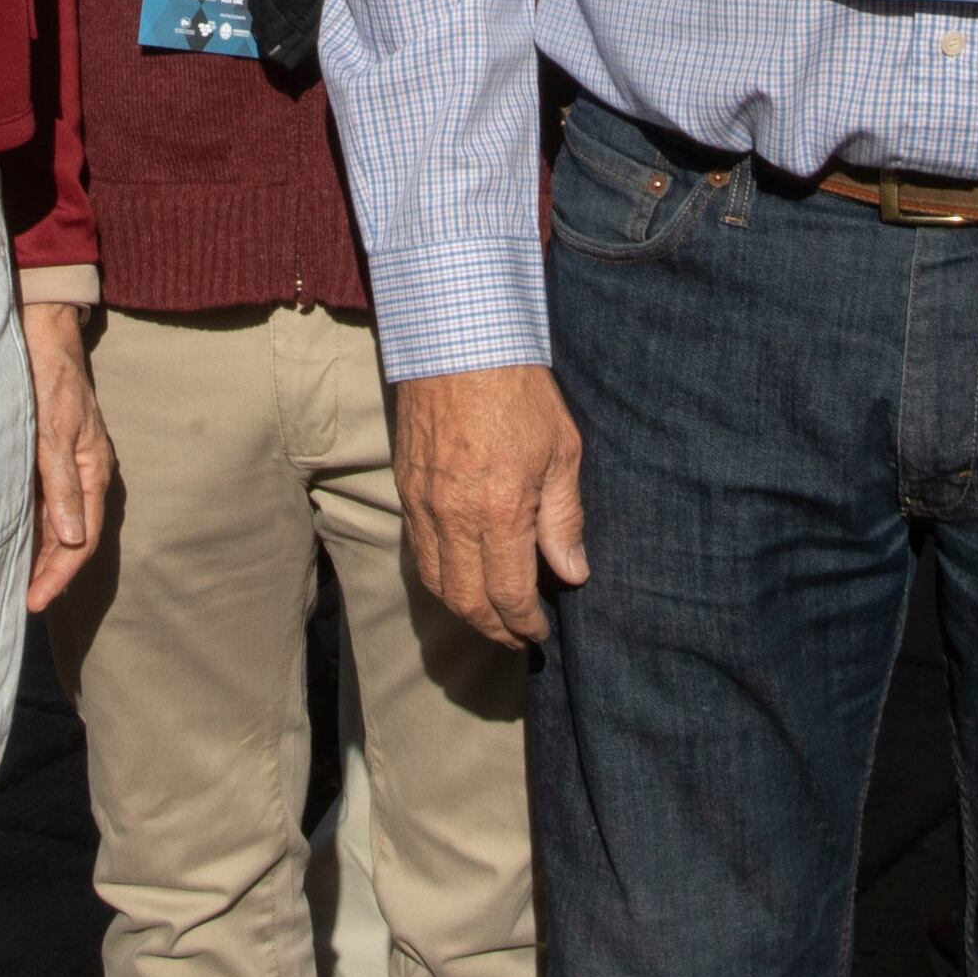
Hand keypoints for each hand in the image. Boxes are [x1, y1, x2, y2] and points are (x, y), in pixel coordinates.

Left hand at [19, 301, 111, 610]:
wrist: (40, 334)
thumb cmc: (49, 378)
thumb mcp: (54, 431)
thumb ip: (60, 484)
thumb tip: (70, 538)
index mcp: (93, 471)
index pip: (82, 539)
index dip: (60, 574)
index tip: (34, 602)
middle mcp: (81, 475)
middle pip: (69, 538)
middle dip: (48, 572)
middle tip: (20, 603)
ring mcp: (62, 467)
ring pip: (52, 524)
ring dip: (36, 554)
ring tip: (11, 583)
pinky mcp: (43, 457)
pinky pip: (38, 504)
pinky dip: (26, 528)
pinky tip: (6, 542)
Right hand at [395, 363, 585, 644]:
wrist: (459, 341)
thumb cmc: (519, 391)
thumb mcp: (561, 451)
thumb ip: (564, 519)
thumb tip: (572, 572)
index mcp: (498, 511)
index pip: (508, 595)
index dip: (525, 624)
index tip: (541, 632)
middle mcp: (452, 517)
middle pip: (466, 601)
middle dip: (494, 629)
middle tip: (517, 635)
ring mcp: (422, 504)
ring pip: (435, 582)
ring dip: (464, 609)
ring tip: (492, 615)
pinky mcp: (405, 488)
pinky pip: (417, 551)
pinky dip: (439, 576)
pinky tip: (461, 575)